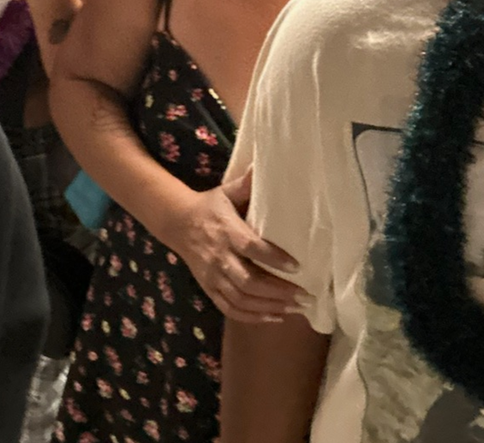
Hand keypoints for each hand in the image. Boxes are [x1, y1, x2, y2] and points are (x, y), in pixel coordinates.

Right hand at [167, 170, 306, 322]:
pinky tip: (274, 316)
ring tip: (296, 308)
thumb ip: (247, 185)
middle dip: (278, 291)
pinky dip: (252, 316)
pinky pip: (230, 308)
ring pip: (241, 299)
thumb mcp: (226, 191)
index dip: (273, 258)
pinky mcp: (209, 288)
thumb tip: (265, 166)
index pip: (251, 248)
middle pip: (248, 281)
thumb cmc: (209, 207)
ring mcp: (213, 275)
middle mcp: (219, 256)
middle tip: (305, 296)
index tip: (297, 266)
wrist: (177, 223)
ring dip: (270, 306)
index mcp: (226, 231)